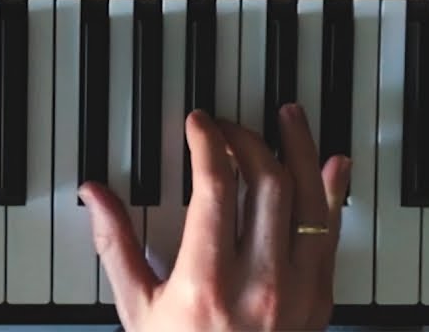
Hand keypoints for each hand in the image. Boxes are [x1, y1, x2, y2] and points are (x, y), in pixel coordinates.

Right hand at [80, 105, 350, 331]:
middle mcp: (261, 283)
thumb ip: (116, 245)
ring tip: (289, 117)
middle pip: (268, 182)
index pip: (216, 186)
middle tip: (229, 126)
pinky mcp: (321, 299)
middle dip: (247, 140)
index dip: (208, 142)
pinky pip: (333, 232)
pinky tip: (332, 165)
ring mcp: (299, 291)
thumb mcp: (137, 310)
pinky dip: (335, 193)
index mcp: (208, 282)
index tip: (199, 124)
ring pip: (310, 199)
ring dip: (301, 150)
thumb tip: (94, 194)